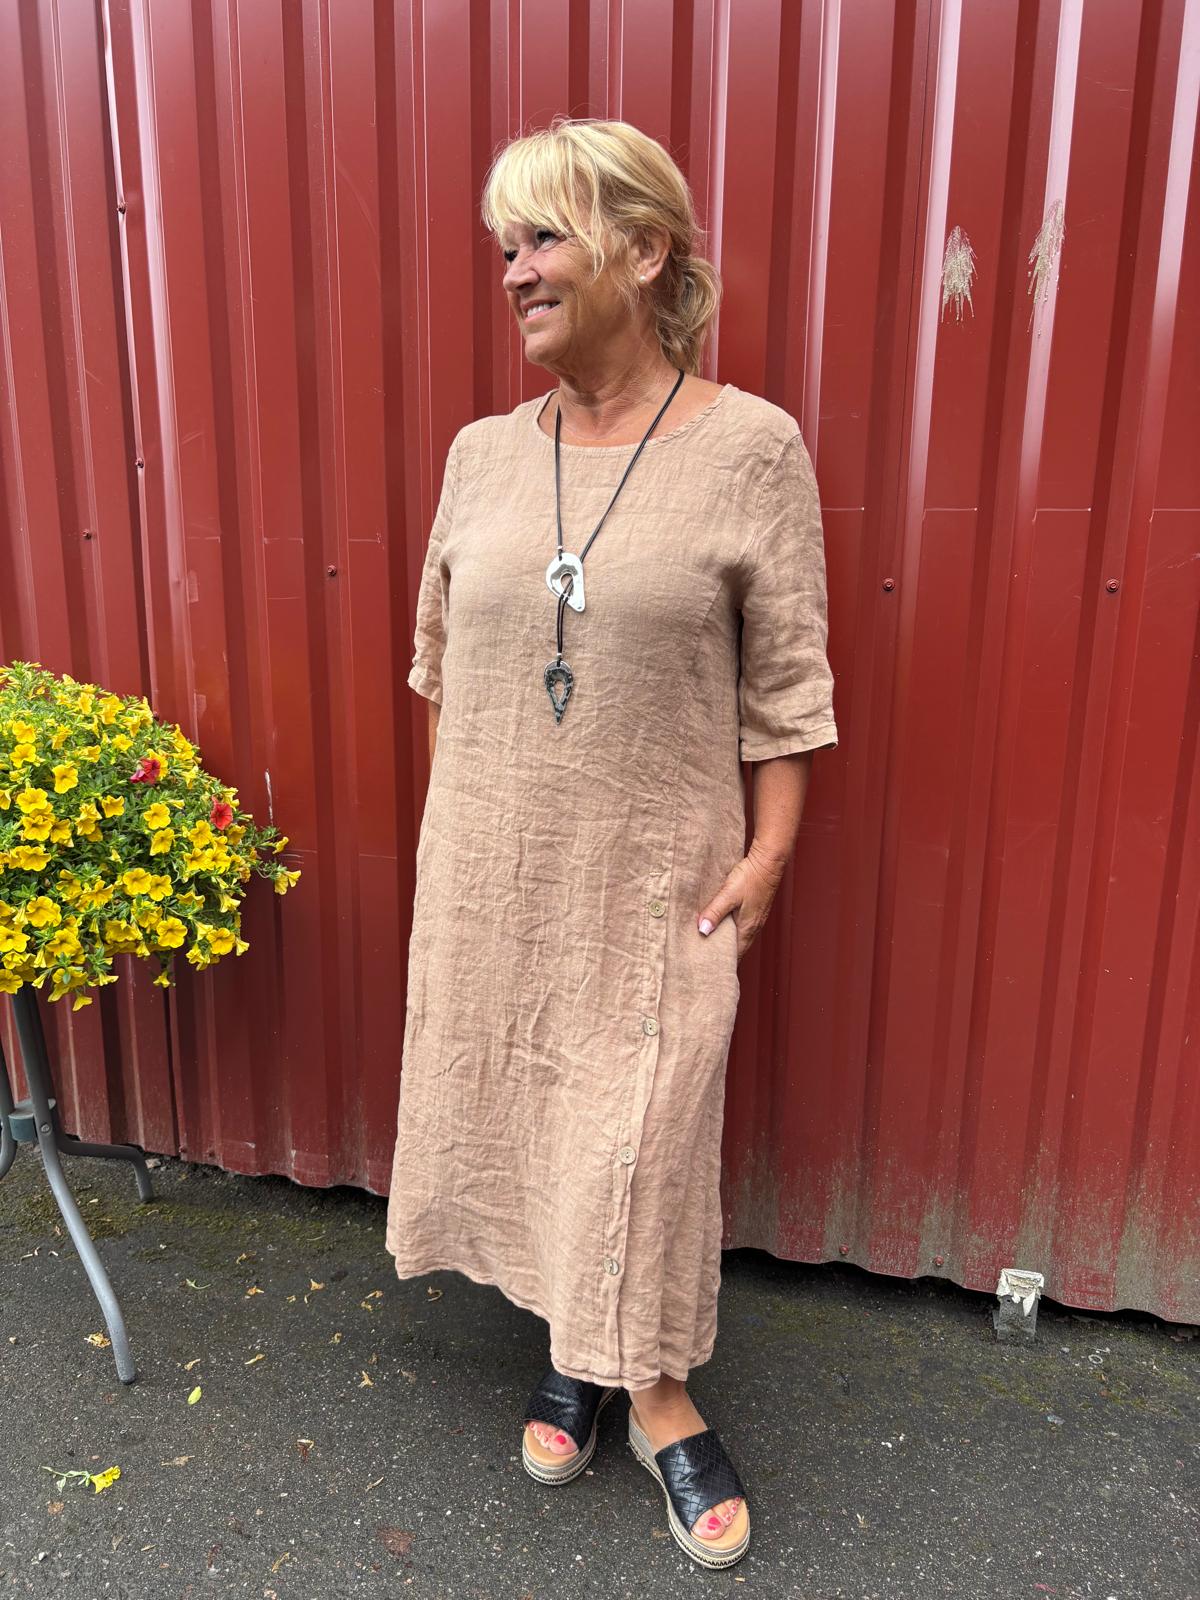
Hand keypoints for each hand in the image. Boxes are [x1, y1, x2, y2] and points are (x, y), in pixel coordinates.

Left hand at [696, 845, 788, 962]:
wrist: (769, 861)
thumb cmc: (752, 877)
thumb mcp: (729, 894)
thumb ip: (715, 912)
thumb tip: (702, 930)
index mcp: (748, 928)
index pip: (735, 955)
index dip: (722, 962)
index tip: (708, 967)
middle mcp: (753, 927)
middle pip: (736, 948)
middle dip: (721, 953)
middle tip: (704, 957)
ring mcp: (755, 918)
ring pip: (738, 936)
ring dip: (725, 940)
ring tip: (709, 942)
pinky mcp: (754, 909)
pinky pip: (740, 925)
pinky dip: (730, 928)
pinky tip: (721, 922)